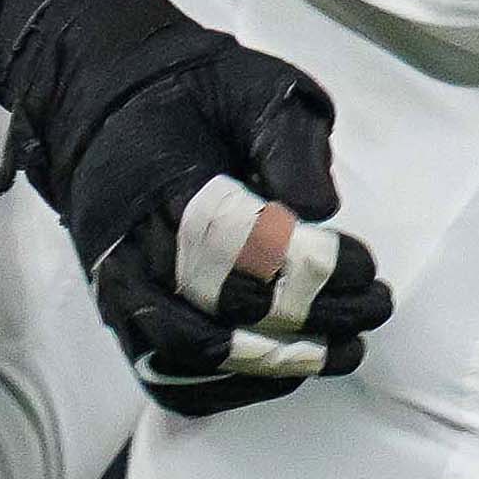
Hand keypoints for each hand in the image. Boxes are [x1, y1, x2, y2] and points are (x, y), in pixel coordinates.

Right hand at [0, 0, 391, 414]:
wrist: (104, 103)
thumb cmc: (198, 96)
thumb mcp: (254, 89)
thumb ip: (288, 142)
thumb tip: (321, 209)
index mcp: (158, 178)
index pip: (224, 239)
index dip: (299, 263)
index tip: (364, 261)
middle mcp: (125, 241)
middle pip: (206, 305)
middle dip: (302, 318)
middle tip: (374, 307)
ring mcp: (116, 284)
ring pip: (178, 351)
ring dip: (267, 364)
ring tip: (344, 352)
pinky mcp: (119, 313)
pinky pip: (157, 374)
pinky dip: (221, 389)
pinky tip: (286, 375)